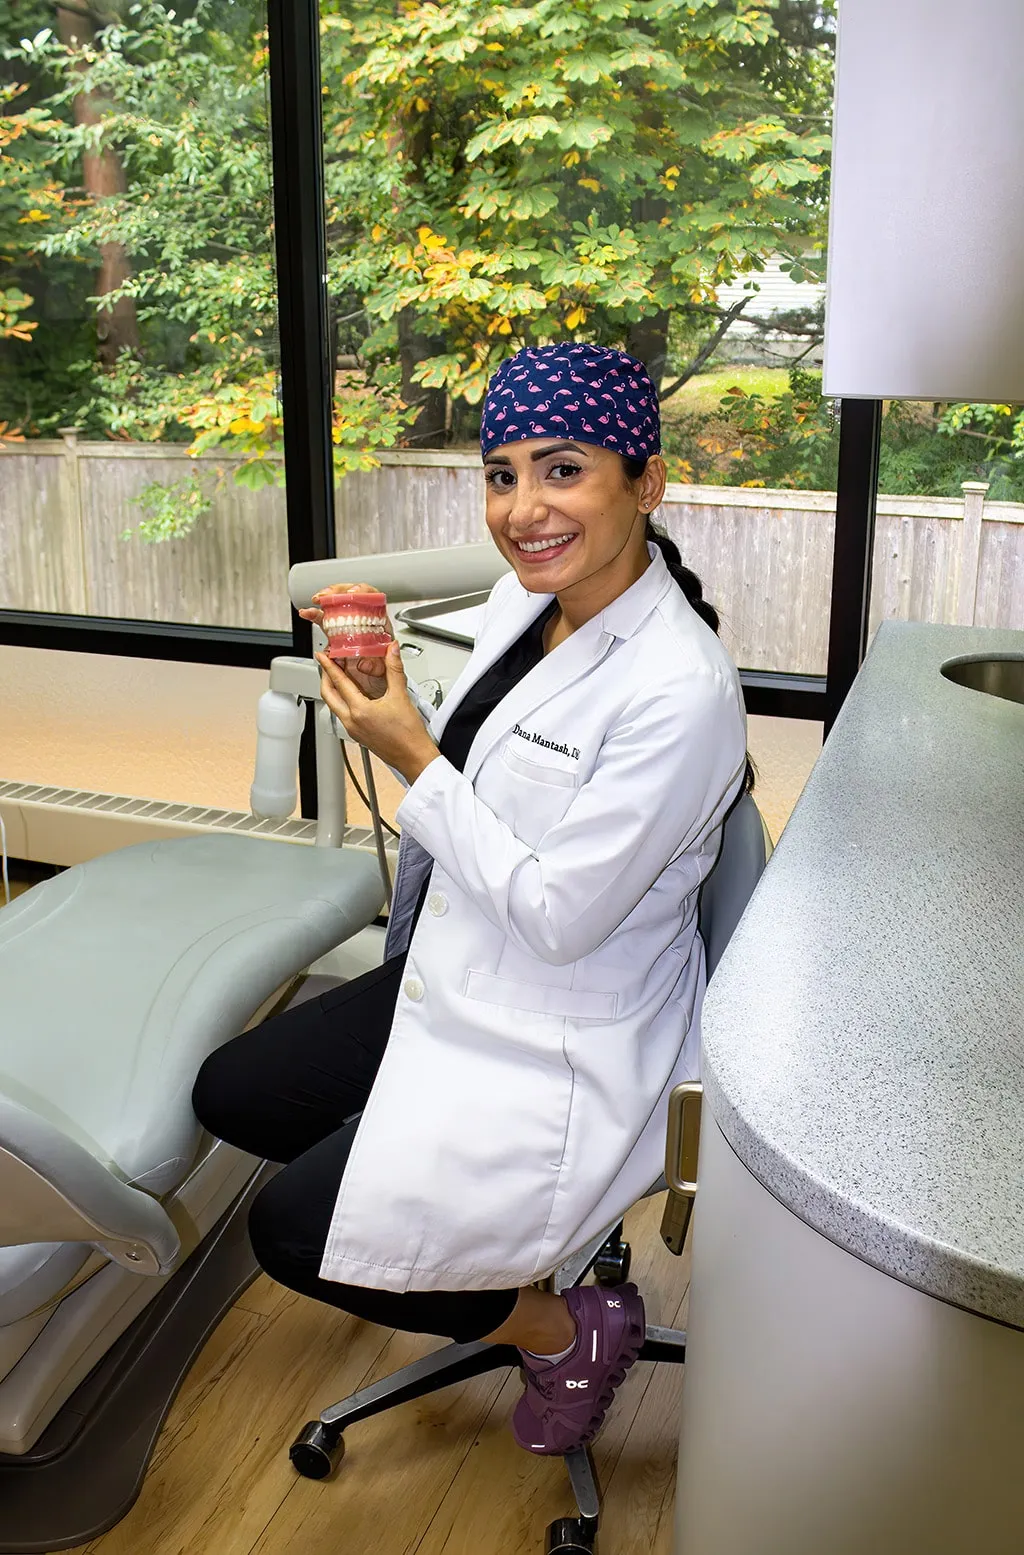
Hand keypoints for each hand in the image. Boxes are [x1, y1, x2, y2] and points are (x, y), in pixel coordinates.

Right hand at [300, 581, 394, 699]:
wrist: (378, 686)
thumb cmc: (387, 675)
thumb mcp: (388, 671)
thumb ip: (380, 666)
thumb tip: (365, 663)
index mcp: (379, 624)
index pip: (373, 599)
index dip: (363, 592)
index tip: (354, 593)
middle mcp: (363, 622)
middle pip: (351, 597)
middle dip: (338, 592)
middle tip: (328, 596)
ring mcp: (349, 628)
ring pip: (336, 607)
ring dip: (324, 602)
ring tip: (315, 602)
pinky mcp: (337, 636)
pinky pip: (326, 622)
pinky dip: (315, 616)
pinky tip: (307, 613)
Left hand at [316, 641, 440, 785]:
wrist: (414, 757)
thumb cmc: (409, 735)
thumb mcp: (401, 697)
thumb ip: (394, 670)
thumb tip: (392, 652)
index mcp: (359, 711)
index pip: (338, 683)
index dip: (329, 666)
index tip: (322, 656)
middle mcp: (352, 721)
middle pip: (328, 695)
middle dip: (325, 678)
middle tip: (327, 665)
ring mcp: (353, 729)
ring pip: (334, 705)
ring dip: (333, 690)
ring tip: (338, 677)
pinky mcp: (358, 735)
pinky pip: (343, 714)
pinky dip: (342, 700)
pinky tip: (352, 695)